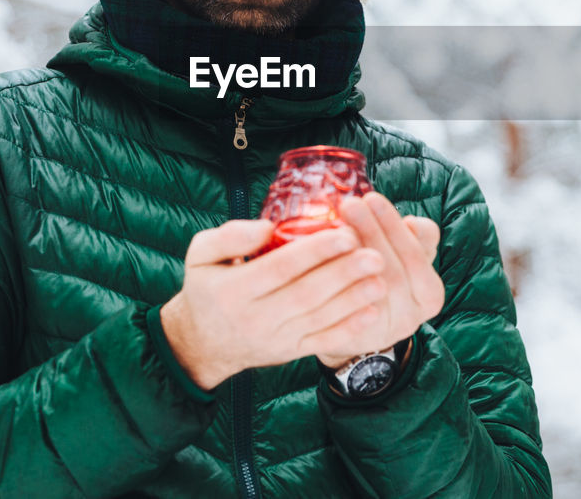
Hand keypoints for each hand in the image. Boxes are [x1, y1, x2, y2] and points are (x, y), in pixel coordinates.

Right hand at [160, 219, 388, 389]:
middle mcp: (256, 317)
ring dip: (354, 299)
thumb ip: (229, 236)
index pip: (280, 268)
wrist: (202, 345)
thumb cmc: (207, 289)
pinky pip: (323, 342)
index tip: (345, 233)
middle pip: (307, 294)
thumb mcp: (200, 255)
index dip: (315, 251)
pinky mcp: (290, 353)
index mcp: (234, 289)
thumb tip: (268, 227)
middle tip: (375, 254)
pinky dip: (349, 328)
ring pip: (320, 318)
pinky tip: (372, 311)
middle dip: (344, 274)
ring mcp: (276, 338)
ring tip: (380, 278)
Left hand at [315, 193, 444, 367]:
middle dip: (371, 231)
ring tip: (335, 226)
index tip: (372, 198)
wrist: (355, 330)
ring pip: (373, 287)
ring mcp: (387, 329)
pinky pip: (348, 309)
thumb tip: (414, 223)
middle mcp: (413, 315)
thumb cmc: (381, 279)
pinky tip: (322, 260)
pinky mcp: (359, 338)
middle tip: (349, 204)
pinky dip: (337, 283)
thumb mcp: (403, 258)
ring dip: (353, 253)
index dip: (394, 225)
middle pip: (394, 267)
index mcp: (429, 292)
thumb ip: (414, 239)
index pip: (419, 251)